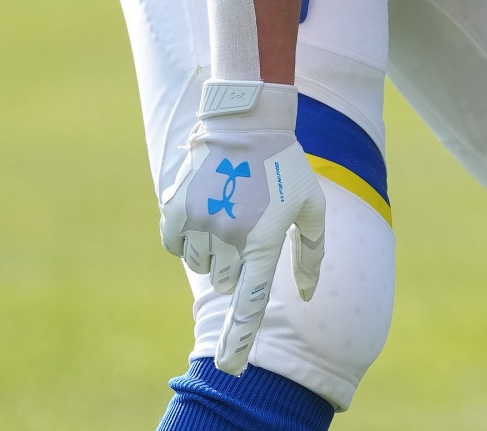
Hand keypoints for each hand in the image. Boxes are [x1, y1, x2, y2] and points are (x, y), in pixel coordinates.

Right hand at [159, 81, 326, 373]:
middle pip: (225, 280)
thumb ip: (312, 252)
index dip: (241, 338)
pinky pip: (175, 246)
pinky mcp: (175, 209)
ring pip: (200, 264)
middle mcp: (228, 236)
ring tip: (229, 208)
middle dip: (236, 263)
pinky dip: (187, 237)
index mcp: (263, 239)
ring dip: (213, 249)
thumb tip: (307, 294)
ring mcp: (198, 222)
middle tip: (248, 224)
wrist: (246, 120)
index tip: (231, 367)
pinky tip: (206, 208)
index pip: (251, 301)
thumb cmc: (286, 165)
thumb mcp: (311, 205)